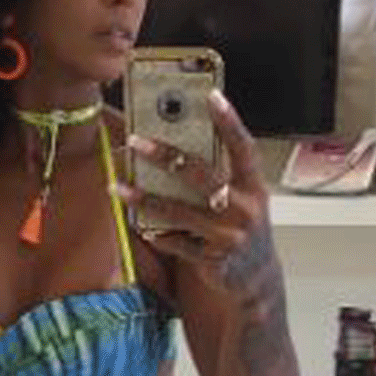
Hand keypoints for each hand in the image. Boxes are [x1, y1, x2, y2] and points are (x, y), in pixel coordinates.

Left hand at [116, 91, 276, 293]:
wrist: (257, 279)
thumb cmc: (241, 228)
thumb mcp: (242, 200)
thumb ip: (220, 177)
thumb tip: (178, 147)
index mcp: (254, 186)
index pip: (243, 147)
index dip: (229, 122)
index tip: (211, 96)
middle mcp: (245, 208)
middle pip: (201, 175)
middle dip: (165, 156)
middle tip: (135, 141)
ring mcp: (230, 236)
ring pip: (179, 212)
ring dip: (145, 198)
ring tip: (118, 187)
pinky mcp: (215, 260)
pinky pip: (178, 244)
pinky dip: (158, 235)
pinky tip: (141, 226)